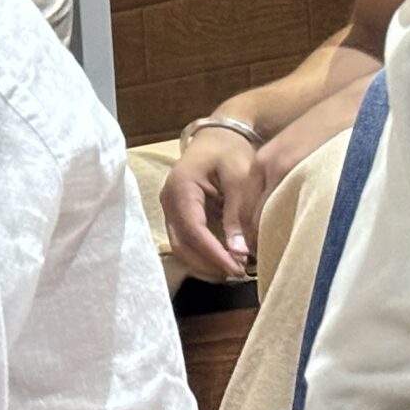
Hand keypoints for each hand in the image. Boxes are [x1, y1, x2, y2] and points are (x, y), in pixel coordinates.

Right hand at [160, 126, 264, 282]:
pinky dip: (203, 253)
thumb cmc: (230, 152)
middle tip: (239, 272)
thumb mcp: (240, 179)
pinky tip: (225, 258)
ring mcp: (170, 208)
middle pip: (182, 243)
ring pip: (181, 246)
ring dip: (205, 261)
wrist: (220, 137)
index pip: (193, 229)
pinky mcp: (178, 214)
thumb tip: (240, 253)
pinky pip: (186, 240)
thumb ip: (239, 214)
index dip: (214, 253)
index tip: (237, 268)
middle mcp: (168, 199)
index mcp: (181, 187)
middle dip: (209, 262)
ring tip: (234, 268)